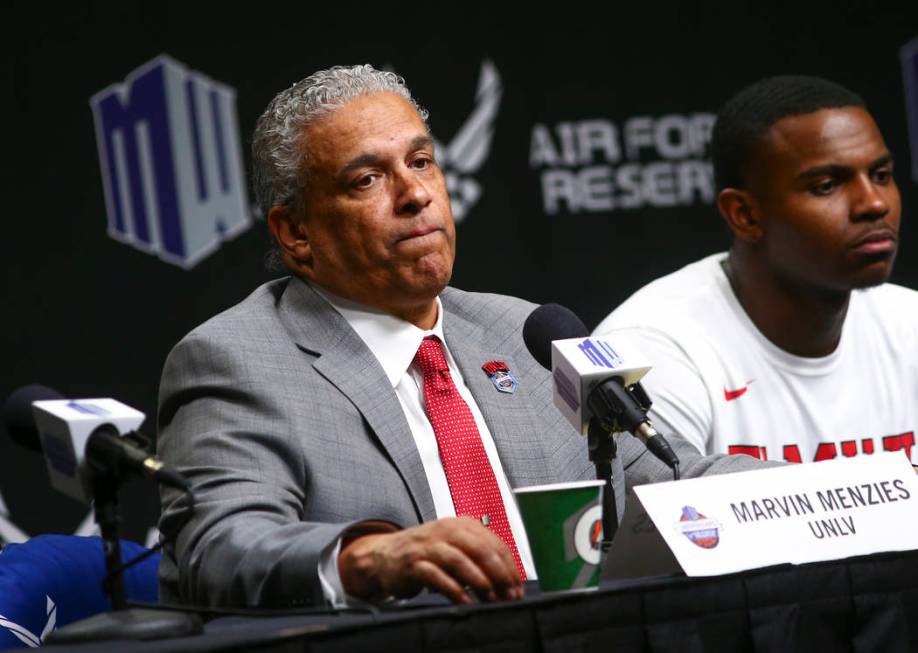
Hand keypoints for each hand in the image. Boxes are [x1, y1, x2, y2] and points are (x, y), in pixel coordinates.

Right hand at [338, 516, 523, 604]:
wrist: (386, 554)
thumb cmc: (427, 553)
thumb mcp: (455, 547)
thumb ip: (479, 559)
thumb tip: (508, 583)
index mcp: (462, 524)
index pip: (494, 543)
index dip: (509, 567)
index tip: (517, 587)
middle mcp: (446, 530)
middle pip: (480, 549)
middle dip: (499, 574)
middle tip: (509, 595)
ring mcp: (429, 546)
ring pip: (459, 560)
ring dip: (479, 581)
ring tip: (491, 598)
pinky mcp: (413, 563)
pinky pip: (436, 576)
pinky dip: (453, 589)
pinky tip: (465, 601)